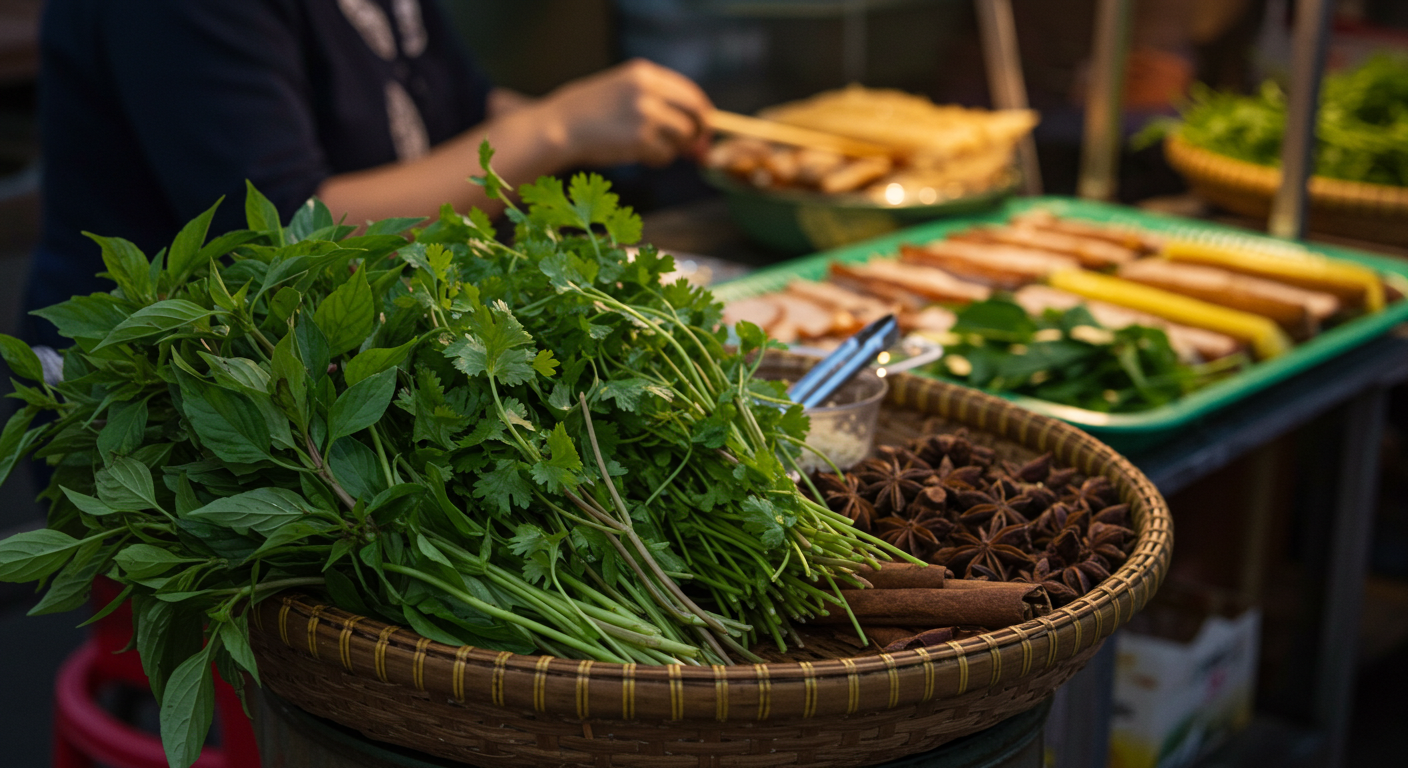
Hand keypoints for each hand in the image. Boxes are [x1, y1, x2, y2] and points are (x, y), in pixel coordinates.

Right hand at [534, 59, 712, 167]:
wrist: (560, 125)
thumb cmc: (590, 112)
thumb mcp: (623, 90)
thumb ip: (657, 100)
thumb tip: (695, 127)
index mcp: (644, 73)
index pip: (689, 92)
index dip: (700, 112)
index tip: (703, 125)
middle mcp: (648, 90)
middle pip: (695, 113)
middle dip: (698, 132)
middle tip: (695, 146)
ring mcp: (645, 115)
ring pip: (683, 136)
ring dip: (674, 148)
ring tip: (651, 148)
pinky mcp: (640, 140)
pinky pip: (665, 155)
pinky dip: (658, 159)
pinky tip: (640, 155)